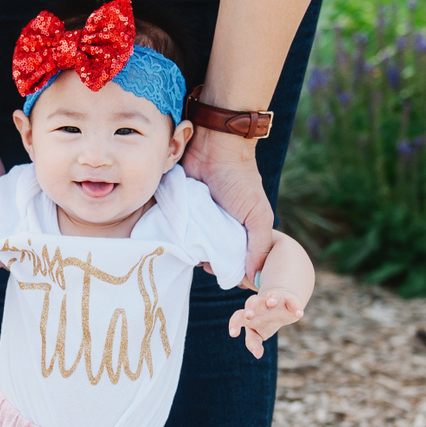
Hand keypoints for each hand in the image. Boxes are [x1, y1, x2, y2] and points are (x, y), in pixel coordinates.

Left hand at [182, 127, 273, 283]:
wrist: (214, 147)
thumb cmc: (240, 180)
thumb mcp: (258, 215)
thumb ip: (259, 246)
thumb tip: (256, 279)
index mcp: (238, 233)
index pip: (230, 262)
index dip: (225, 270)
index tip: (216, 271)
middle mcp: (216, 229)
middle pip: (207, 257)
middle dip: (202, 262)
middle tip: (198, 260)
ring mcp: (196, 220)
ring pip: (188, 246)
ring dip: (184, 250)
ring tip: (181, 250)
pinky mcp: (178, 210)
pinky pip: (172, 229)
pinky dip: (170, 235)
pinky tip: (166, 241)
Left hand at [229, 286, 305, 357]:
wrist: (282, 304)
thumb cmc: (265, 321)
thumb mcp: (257, 333)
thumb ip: (253, 343)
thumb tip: (257, 355)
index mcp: (250, 314)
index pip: (238, 316)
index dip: (235, 324)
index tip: (233, 335)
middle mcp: (261, 305)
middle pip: (252, 301)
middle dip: (250, 308)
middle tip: (249, 316)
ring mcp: (275, 302)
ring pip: (272, 296)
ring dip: (271, 298)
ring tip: (271, 303)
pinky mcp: (289, 301)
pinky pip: (292, 302)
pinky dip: (295, 306)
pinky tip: (299, 314)